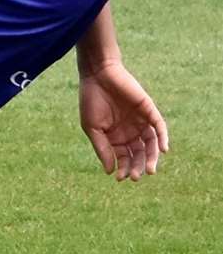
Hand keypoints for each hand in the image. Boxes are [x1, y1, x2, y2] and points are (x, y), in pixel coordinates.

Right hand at [79, 63, 168, 180]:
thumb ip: (102, 149)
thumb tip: (110, 172)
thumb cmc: (91, 101)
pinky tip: (163, 150)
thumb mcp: (92, 128)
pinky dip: (163, 138)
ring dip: (152, 157)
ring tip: (150, 170)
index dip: (123, 168)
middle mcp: (130, 131)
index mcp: (115, 136)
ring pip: (151, 143)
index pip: (123, 157)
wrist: (98, 75)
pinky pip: (159, 127)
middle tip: (136, 176)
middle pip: (139, 153)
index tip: (121, 178)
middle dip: (138, 166)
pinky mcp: (149, 110)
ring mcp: (141, 121)